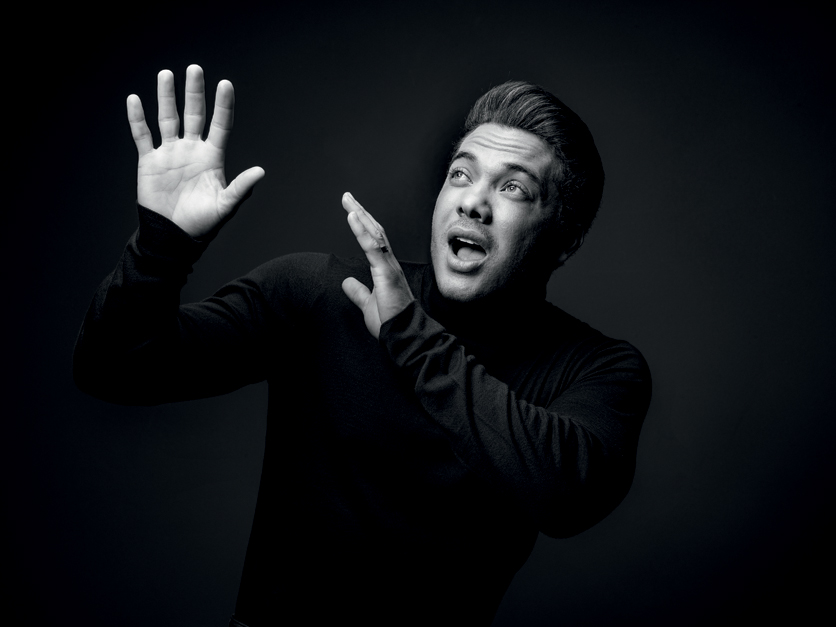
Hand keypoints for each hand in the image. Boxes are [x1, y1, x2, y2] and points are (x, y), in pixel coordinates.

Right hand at [127, 65, 264, 236]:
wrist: (174, 235)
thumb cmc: (203, 223)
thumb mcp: (225, 206)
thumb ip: (241, 188)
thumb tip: (260, 171)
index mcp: (212, 157)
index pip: (220, 125)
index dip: (223, 105)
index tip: (225, 84)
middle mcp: (192, 150)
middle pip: (194, 114)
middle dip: (194, 92)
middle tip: (195, 69)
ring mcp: (170, 153)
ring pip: (168, 118)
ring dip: (166, 97)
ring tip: (166, 74)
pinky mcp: (150, 161)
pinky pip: (143, 135)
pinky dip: (137, 119)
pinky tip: (135, 100)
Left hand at [341, 193, 414, 338]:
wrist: (403, 334)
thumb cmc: (391, 322)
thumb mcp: (368, 304)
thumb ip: (359, 292)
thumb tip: (346, 282)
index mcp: (386, 269)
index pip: (374, 241)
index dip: (362, 224)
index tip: (352, 211)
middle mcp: (390, 264)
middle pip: (374, 231)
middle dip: (360, 212)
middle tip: (347, 197)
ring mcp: (389, 266)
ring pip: (374, 234)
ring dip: (360, 215)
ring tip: (348, 200)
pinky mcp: (386, 272)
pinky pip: (372, 246)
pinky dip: (361, 230)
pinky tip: (352, 217)